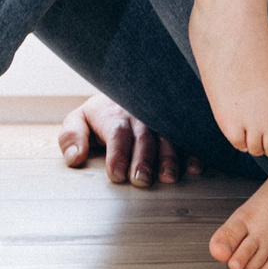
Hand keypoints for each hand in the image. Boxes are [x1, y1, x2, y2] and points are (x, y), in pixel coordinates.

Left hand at [57, 93, 201, 185]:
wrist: (129, 88)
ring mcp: (162, 118)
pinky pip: (188, 136)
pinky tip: (195, 167)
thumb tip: (73, 158)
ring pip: (168, 136)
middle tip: (141, 180)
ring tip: (169, 178)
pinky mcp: (178, 125)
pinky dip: (194, 151)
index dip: (117, 153)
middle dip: (143, 159)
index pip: (116, 132)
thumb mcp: (79, 120)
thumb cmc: (102, 115)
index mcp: (114, 113)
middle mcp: (141, 114)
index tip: (115, 175)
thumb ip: (71, 136)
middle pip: (144, 136)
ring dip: (170, 157)